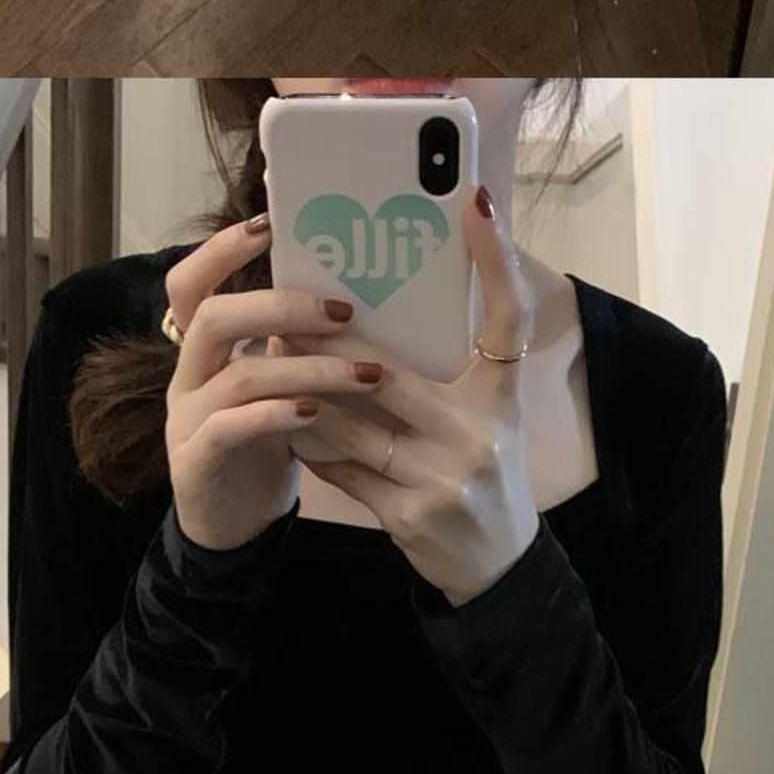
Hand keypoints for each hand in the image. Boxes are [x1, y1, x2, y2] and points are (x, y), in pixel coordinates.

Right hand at [164, 219, 381, 551]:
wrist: (233, 527)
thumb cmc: (265, 444)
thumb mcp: (279, 385)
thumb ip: (294, 344)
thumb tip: (354, 294)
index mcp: (204, 350)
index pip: (193, 284)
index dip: (221, 250)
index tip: (268, 224)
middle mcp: (187, 376)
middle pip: (214, 317)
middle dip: (281, 306)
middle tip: (344, 312)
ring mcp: (186, 420)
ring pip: (237, 375)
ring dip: (307, 368)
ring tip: (364, 374)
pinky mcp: (196, 462)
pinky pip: (231, 428)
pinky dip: (277, 414)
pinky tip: (317, 413)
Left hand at [294, 186, 539, 602]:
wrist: (498, 569)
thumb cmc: (487, 476)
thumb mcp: (491, 416)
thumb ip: (455, 367)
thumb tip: (404, 302)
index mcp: (498, 398)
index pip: (507, 317)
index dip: (495, 259)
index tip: (472, 203)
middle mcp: (475, 434)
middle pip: (383, 372)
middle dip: (326, 344)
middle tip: (283, 310)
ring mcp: (440, 478)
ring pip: (347, 422)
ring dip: (302, 390)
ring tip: (266, 362)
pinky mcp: (407, 515)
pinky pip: (340, 469)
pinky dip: (309, 442)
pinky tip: (283, 419)